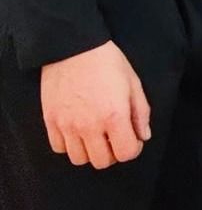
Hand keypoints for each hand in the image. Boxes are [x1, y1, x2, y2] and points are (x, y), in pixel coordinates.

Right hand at [39, 40, 151, 168]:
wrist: (73, 47)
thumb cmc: (108, 62)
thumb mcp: (133, 83)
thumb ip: (141, 113)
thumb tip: (144, 136)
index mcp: (114, 116)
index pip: (126, 153)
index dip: (134, 148)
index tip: (133, 138)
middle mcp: (89, 126)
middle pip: (102, 162)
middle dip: (113, 153)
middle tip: (115, 137)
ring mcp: (67, 125)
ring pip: (79, 159)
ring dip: (90, 151)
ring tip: (96, 135)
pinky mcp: (50, 121)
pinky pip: (58, 148)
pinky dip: (69, 144)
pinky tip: (78, 130)